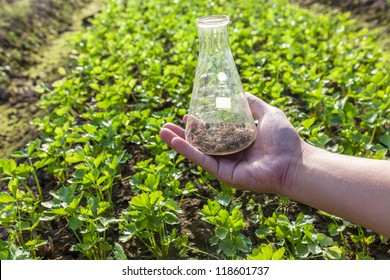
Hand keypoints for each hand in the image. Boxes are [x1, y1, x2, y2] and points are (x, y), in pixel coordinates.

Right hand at [160, 92, 307, 194]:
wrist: (294, 162)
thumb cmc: (285, 139)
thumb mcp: (269, 113)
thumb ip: (254, 104)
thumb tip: (240, 92)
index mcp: (239, 141)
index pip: (214, 132)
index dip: (199, 124)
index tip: (186, 114)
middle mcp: (230, 153)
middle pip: (201, 142)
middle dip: (183, 134)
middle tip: (165, 125)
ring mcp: (226, 164)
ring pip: (198, 151)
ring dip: (178, 142)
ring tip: (161, 131)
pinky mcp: (224, 174)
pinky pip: (203, 160)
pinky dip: (188, 151)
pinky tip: (174, 141)